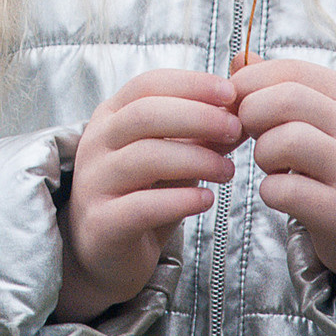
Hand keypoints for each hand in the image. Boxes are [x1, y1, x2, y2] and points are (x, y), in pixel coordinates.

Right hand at [58, 69, 242, 323]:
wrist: (106, 251)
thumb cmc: (143, 194)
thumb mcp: (173, 156)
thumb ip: (202, 133)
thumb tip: (242, 112)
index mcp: (110, 116)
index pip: (147, 84)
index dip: (190, 84)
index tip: (230, 93)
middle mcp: (96, 143)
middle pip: (144, 114)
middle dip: (197, 117)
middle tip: (236, 129)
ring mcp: (94, 182)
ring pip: (145, 157)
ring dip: (196, 159)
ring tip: (228, 170)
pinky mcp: (102, 223)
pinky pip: (142, 206)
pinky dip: (180, 200)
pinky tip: (206, 199)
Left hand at [231, 58, 335, 278]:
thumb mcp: (322, 119)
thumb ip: (282, 87)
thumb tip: (240, 58)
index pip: (291, 70)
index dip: (250, 83)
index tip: (237, 103)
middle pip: (284, 100)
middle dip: (251, 116)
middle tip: (252, 136)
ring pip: (282, 142)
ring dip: (262, 155)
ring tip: (275, 167)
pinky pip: (282, 190)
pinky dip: (270, 192)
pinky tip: (285, 195)